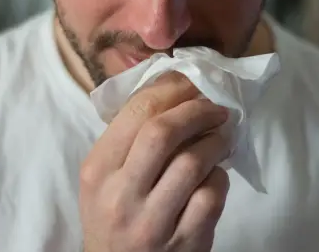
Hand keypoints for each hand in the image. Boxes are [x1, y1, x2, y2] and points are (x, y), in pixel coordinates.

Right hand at [79, 72, 231, 251]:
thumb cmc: (112, 215)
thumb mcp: (103, 177)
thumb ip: (128, 137)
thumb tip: (174, 89)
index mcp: (97, 170)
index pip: (136, 113)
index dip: (171, 90)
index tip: (191, 84)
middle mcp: (120, 195)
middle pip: (163, 133)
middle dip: (196, 110)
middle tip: (215, 107)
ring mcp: (152, 222)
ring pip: (193, 162)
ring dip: (215, 141)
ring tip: (221, 135)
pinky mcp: (184, 243)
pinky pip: (212, 196)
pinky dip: (219, 177)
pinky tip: (215, 174)